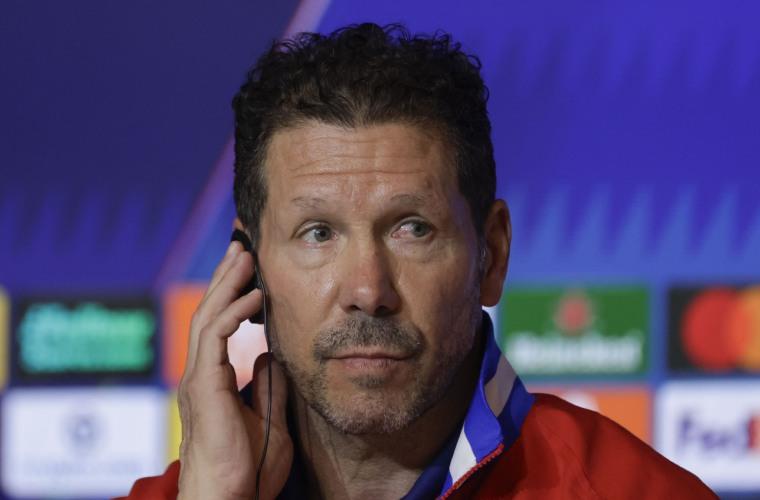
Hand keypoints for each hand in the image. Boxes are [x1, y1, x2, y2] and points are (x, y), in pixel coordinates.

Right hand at [177, 241, 292, 499]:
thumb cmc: (247, 470)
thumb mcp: (269, 417)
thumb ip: (268, 385)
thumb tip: (272, 355)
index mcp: (212, 380)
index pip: (219, 325)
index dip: (232, 295)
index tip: (249, 270)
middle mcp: (200, 374)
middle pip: (209, 312)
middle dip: (226, 277)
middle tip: (242, 245)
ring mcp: (198, 379)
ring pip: (208, 316)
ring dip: (228, 283)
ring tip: (245, 254)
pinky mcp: (203, 386)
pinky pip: (215, 337)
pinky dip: (233, 311)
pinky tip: (254, 294)